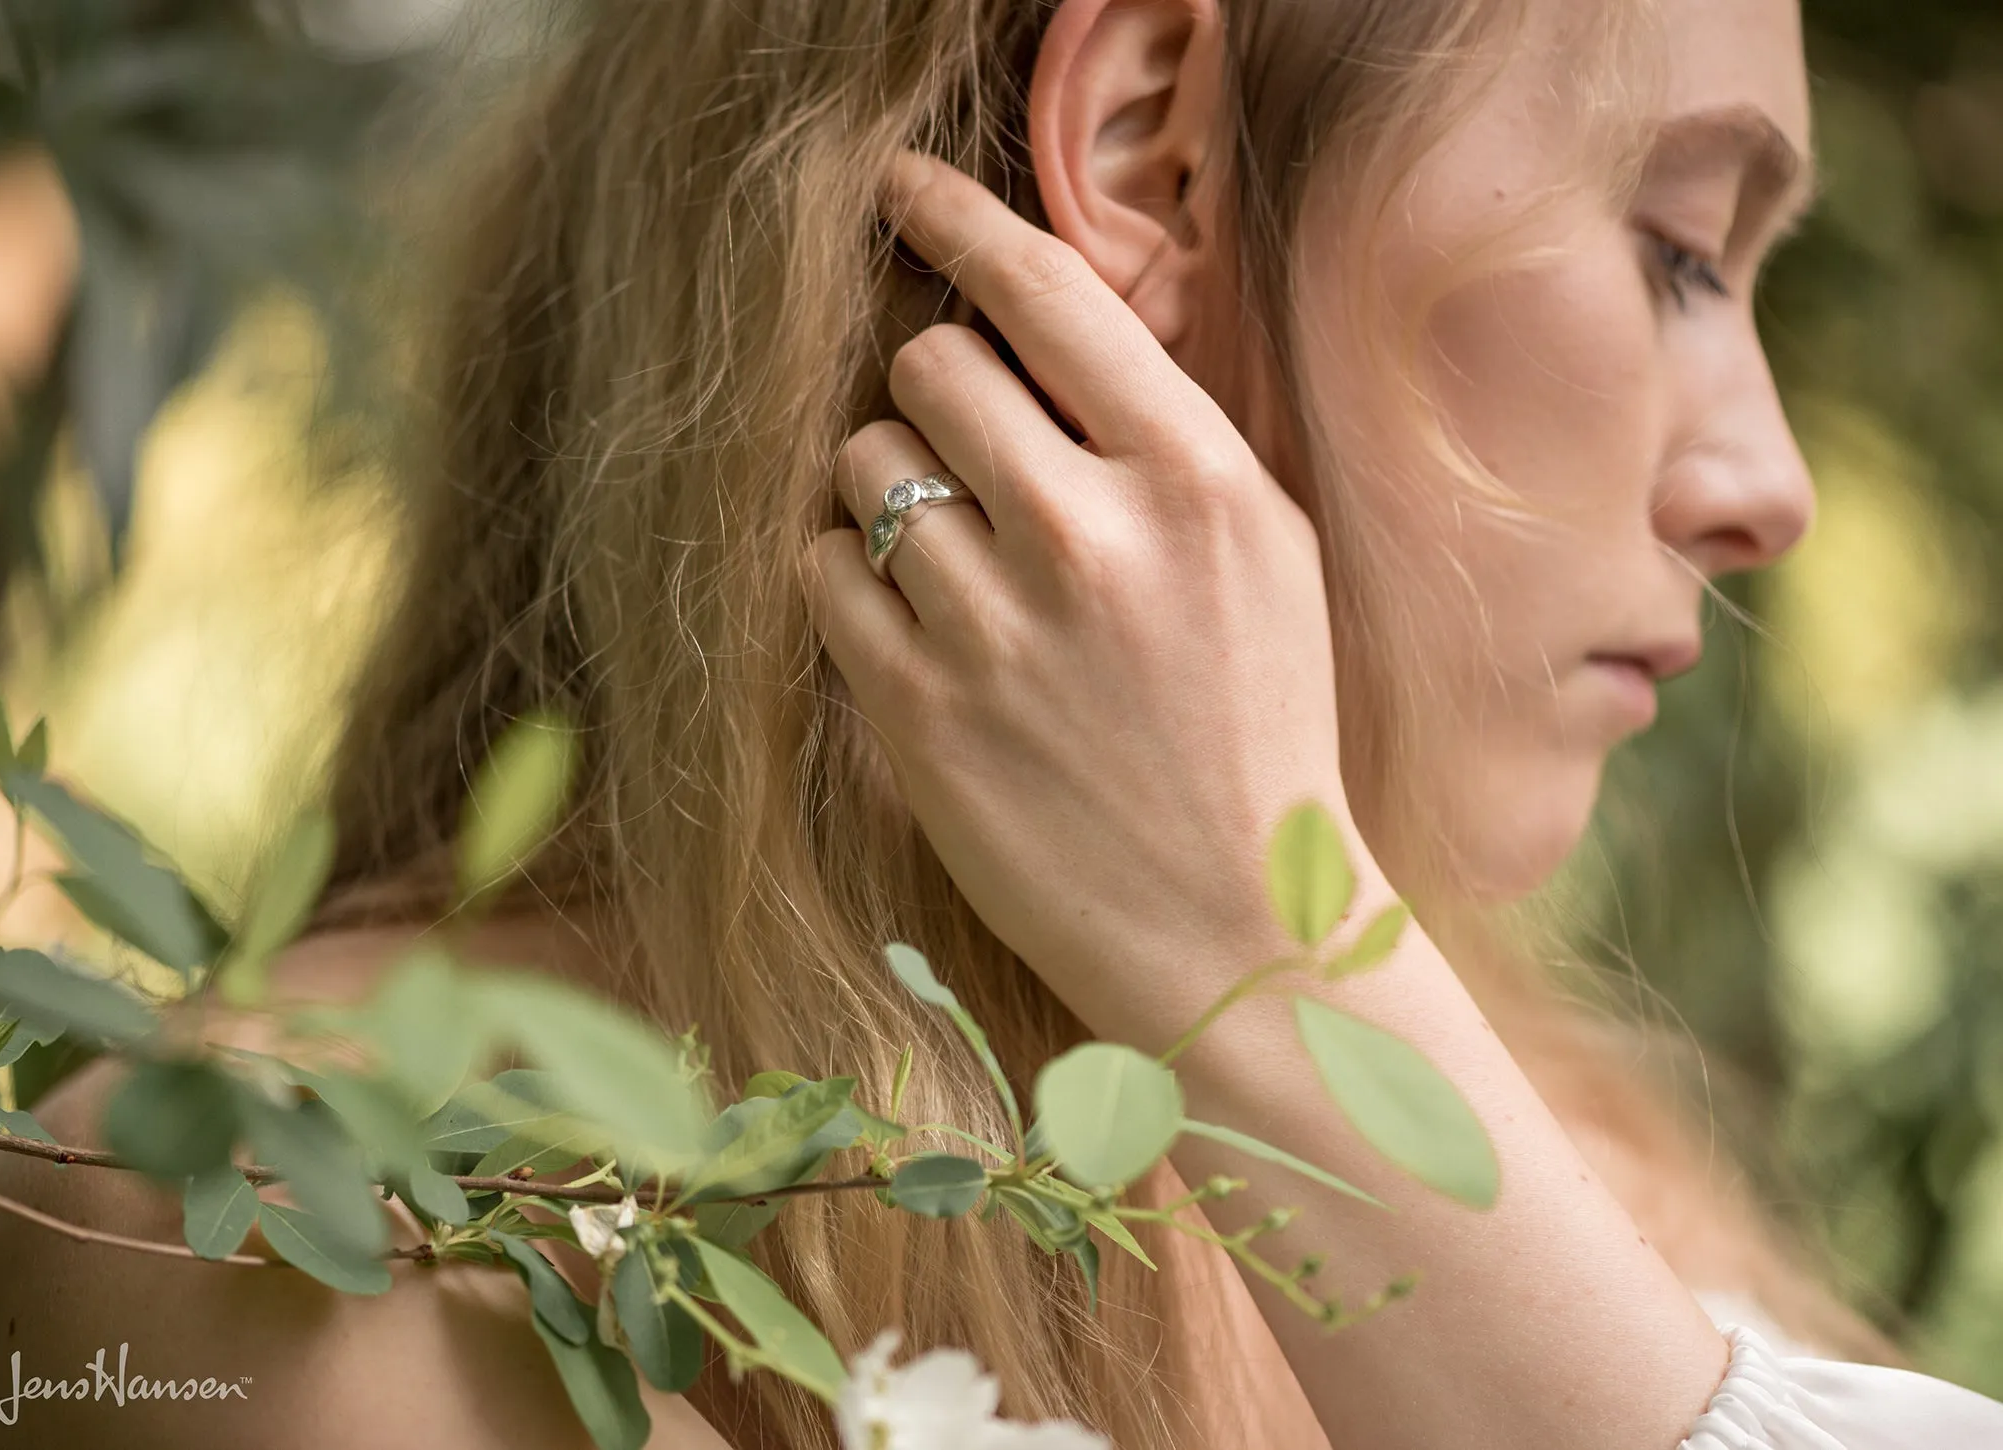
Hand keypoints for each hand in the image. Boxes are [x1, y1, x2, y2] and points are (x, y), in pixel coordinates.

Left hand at [806, 151, 1353, 1044]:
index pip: (1050, 295)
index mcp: (1200, 483)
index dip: (957, 219)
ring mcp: (996, 628)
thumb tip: (1045, 332)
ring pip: (861, 465)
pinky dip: (847, 576)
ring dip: (886, 490)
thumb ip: (1166, 441)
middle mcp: (1094, 537)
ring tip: (949, 561)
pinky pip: (820, 569)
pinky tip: (911, 623)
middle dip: (930, 394)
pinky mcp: (916, 712)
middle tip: (964, 456)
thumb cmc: (1260, 732)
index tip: (901, 187)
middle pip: (927, 367)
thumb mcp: (1268, 559)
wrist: (1239, 927)